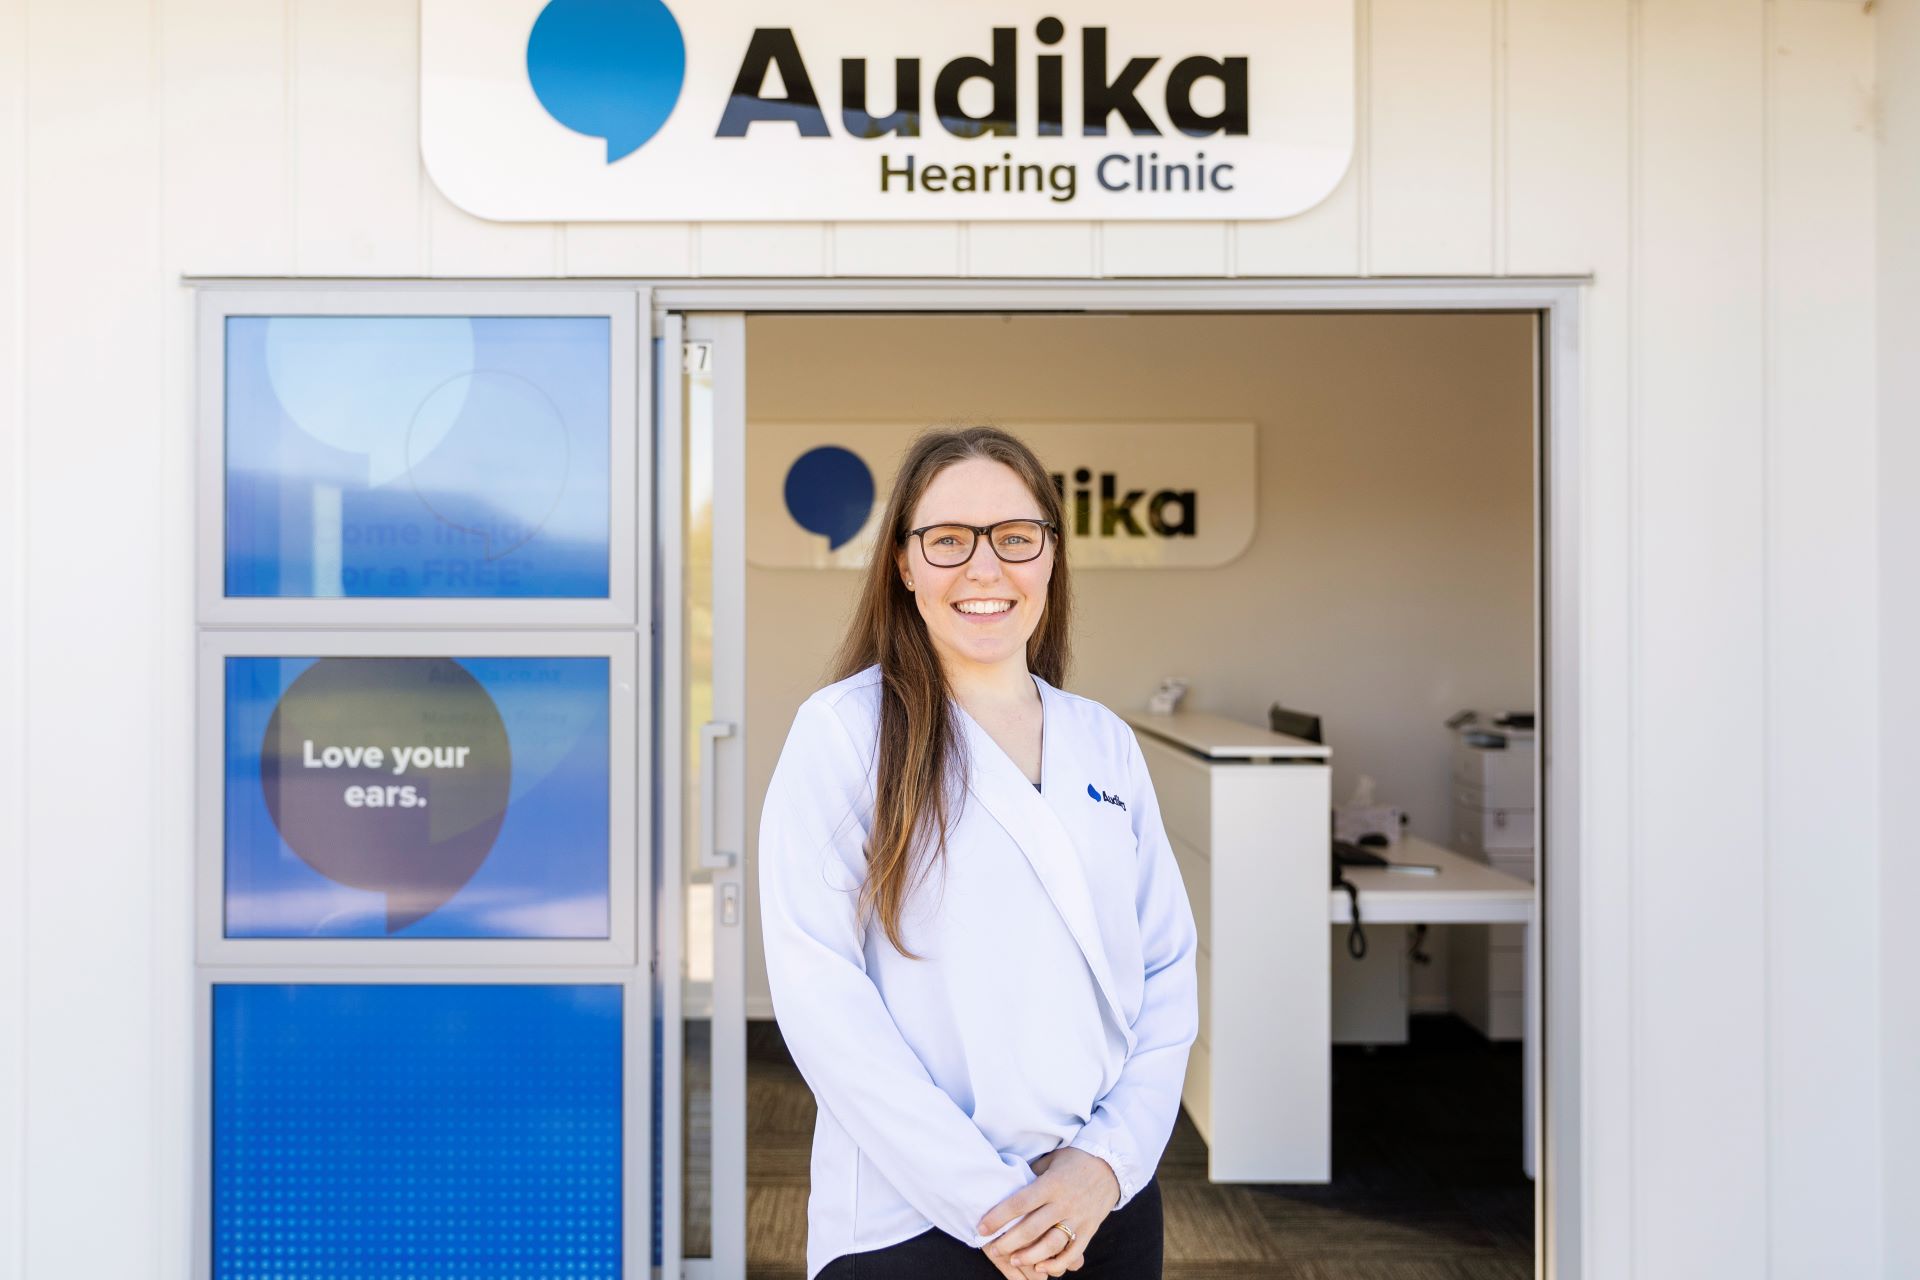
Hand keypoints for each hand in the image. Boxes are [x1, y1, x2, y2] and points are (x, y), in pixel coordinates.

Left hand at [977, 1147, 1119, 1278]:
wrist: (1112, 1164)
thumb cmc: (1075, 1159)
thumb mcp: (1050, 1160)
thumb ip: (1031, 1176)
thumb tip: (1006, 1185)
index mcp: (1051, 1184)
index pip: (1019, 1203)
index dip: (998, 1217)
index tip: (981, 1228)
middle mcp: (1064, 1203)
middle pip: (1031, 1228)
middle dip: (1008, 1242)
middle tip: (993, 1249)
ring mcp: (1078, 1218)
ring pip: (1051, 1245)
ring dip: (1030, 1256)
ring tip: (1013, 1261)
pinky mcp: (1089, 1230)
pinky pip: (1073, 1253)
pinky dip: (1058, 1264)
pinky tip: (1041, 1268)